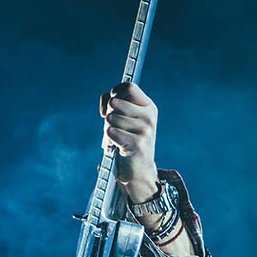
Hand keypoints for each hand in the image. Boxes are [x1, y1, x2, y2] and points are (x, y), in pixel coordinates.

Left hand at [100, 83, 159, 204]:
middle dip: (108, 114)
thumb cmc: (127, 140)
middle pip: (115, 102)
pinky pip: (110, 132)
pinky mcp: (137, 143)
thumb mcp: (124, 117)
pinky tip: (117, 146)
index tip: (113, 104)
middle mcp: (150, 116)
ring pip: (111, 118)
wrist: (137, 169)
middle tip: (116, 127)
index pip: (128, 87)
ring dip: (107, 129)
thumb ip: (113, 102)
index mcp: (149, 107)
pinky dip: (109, 139)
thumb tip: (107, 102)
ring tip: (117, 138)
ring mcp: (145, 130)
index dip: (115, 93)